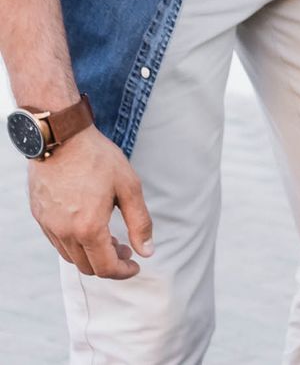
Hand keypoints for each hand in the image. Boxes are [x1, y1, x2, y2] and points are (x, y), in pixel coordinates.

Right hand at [28, 125, 153, 278]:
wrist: (62, 139)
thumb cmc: (98, 159)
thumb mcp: (129, 186)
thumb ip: (139, 222)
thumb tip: (147, 251)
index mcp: (89, 228)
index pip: (106, 267)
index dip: (123, 272)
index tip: (135, 265)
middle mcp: (65, 233)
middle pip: (87, 267)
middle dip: (110, 263)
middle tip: (125, 249)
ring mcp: (50, 227)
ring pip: (71, 257)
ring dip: (92, 255)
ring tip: (110, 238)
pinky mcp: (40, 218)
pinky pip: (58, 243)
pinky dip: (76, 244)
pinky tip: (88, 227)